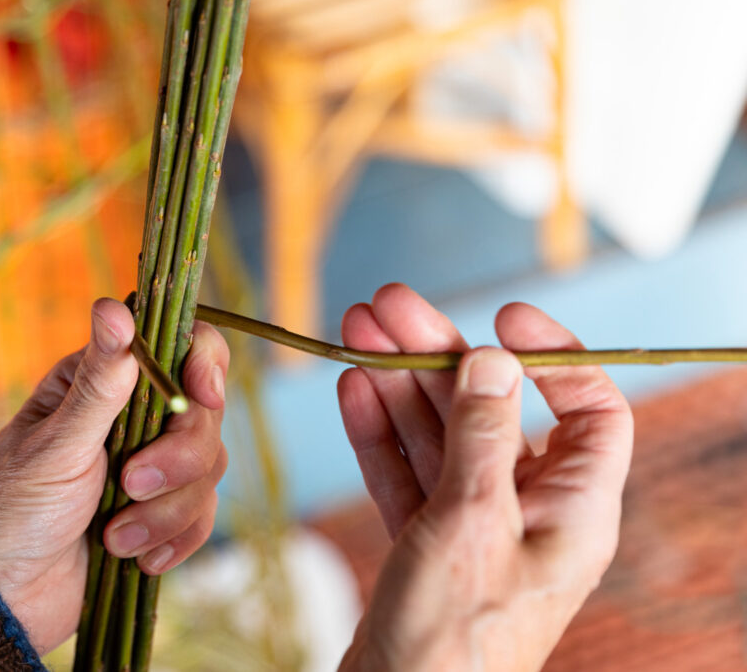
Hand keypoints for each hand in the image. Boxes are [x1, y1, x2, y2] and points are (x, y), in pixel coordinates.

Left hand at [0, 298, 228, 653]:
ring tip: (114, 537)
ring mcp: (156, 465)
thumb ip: (98, 382)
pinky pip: (202, 516)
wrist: (7, 592)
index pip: (182, 346)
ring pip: (209, 468)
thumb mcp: (56, 442)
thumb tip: (112, 308)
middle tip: (128, 485)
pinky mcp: (164, 513)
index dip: (204, 365)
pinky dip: (175, 539)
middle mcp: (138, 416)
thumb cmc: (14, 508)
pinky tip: (137, 558)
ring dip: (165, 511)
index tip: (200, 396)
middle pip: (205, 414)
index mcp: (107, 382)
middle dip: (177, 458)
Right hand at [336, 284, 632, 670]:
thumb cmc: (453, 639)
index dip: (554, 356)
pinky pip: (405, 472)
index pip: (590, 411)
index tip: (500, 318)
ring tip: (357, 329)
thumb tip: (494, 361)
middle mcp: (527, 511)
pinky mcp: (425, 542)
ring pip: (437, 435)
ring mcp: (472, 526)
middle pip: (490, 411)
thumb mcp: (473, 523)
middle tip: (388, 305)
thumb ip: (484, 437)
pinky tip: (352, 389)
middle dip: (437, 356)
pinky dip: (378, 432)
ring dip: (396, 383)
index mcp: (572, 511)